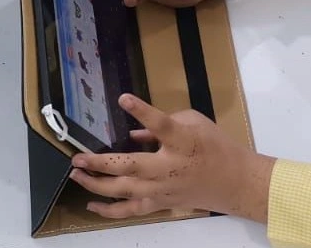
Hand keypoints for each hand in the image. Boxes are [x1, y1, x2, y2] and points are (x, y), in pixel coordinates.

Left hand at [69, 95, 275, 221]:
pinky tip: (91, 205)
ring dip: (96, 184)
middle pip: (129, 167)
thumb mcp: (194, 123)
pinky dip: (109, 211)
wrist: (234, 181)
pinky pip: (130, 211)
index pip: (160, 125)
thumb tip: (133, 133)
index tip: (124, 98)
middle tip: (78, 156)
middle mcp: (168, 168)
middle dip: (100, 163)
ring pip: (123, 191)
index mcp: (181, 142)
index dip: (142, 112)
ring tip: (76, 173)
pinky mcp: (159, 204)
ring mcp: (162, 190)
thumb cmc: (215, 146)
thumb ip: (162, 125)